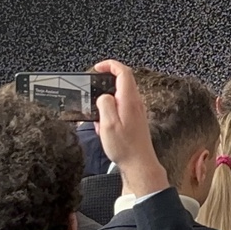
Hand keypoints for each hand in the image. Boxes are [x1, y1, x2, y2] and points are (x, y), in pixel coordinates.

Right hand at [93, 59, 169, 196]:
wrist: (139, 164)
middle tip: (91, 93)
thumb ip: (105, 104)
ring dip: (105, 103)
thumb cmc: (125, 147)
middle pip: (122, 82)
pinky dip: (109, 114)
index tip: (97, 68)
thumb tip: (103, 96)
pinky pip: (120, 109)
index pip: (123, 72)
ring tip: (96, 119)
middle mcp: (135, 102)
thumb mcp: (108, 124)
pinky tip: (103, 128)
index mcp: (130, 100)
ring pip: (119, 97)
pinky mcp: (134, 120)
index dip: (110, 65)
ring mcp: (136, 111)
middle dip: (104, 85)